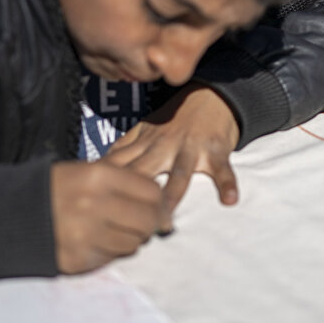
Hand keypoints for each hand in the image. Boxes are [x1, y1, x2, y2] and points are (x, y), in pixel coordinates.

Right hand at [50, 161, 164, 273]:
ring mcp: (86, 235)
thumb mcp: (88, 170)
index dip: (158, 199)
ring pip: (134, 242)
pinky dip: (112, 250)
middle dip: (151, 222)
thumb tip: (163, 204)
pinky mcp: (78, 259)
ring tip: (117, 229)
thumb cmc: (57, 188)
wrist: (12, 214)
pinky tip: (100, 239)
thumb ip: (126, 181)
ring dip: (132, 237)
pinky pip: (112, 258)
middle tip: (144, 221)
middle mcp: (94, 205)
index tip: (156, 204)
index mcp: (98, 176)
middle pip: (147, 220)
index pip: (151, 191)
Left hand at [103, 84, 240, 232]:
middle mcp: (164, 146)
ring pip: (179, 174)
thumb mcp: (146, 127)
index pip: (120, 167)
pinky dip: (227, 183)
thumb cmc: (176, 117)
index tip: (94, 210)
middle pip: (144, 174)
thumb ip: (125, 146)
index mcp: (145, 144)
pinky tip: (229, 200)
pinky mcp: (216, 150)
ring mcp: (190, 148)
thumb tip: (98, 164)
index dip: (106, 187)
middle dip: (134, 199)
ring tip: (167, 219)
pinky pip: (222, 168)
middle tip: (126, 227)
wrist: (210, 95)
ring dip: (172, 195)